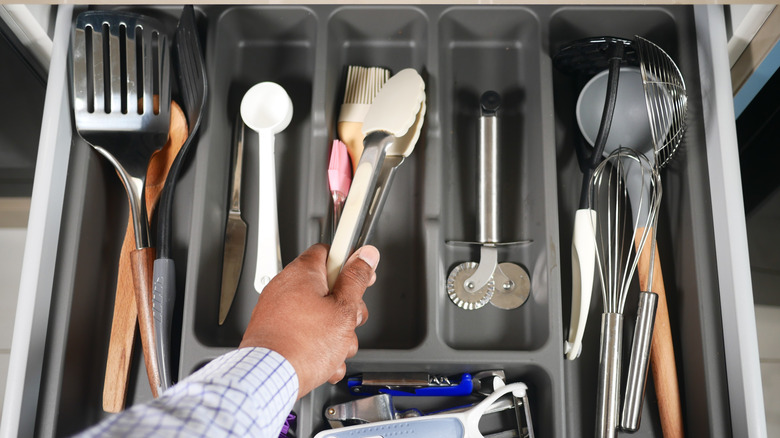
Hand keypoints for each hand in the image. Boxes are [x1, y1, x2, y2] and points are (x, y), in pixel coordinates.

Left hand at [239, 243, 378, 398]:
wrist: (270, 379)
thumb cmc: (302, 346)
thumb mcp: (343, 309)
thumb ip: (357, 280)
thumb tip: (366, 255)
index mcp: (302, 273)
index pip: (331, 252)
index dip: (351, 262)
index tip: (363, 274)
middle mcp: (286, 287)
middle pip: (329, 288)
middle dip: (346, 308)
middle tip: (349, 321)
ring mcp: (278, 311)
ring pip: (320, 316)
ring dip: (335, 334)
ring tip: (335, 348)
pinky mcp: (275, 333)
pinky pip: (304, 334)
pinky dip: (317, 347)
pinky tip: (323, 360)